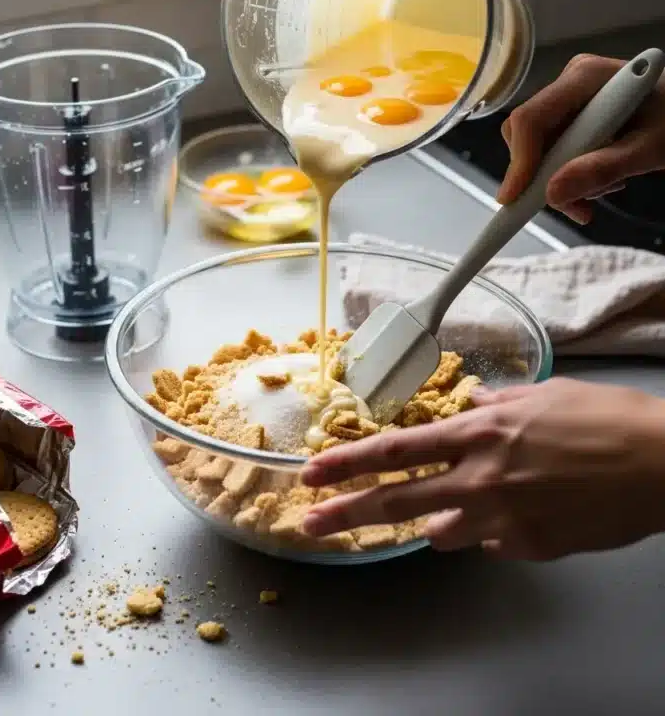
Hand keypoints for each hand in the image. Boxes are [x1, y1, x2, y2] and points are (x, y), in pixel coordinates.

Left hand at [302, 378, 664, 559]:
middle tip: (312, 523)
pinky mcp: (530, 547)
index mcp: (482, 431)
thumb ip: (500, 401)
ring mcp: (505, 519)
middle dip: (348, 512)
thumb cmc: (608, 420)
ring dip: (438, 517)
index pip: (398, 449)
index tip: (315, 472)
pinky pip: (490, 543)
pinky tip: (522, 511)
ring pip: (441, 530)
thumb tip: (475, 400)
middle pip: (398, 500)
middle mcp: (482, 477)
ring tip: (465, 500)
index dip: (350, 462)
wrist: (662, 464)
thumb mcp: (546, 395)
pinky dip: (491, 530)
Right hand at [498, 53, 664, 223]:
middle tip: (578, 209)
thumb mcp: (651, 148)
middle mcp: (569, 84)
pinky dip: (571, 175)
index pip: (531, 118)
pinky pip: (554, 151)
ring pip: (539, 149)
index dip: (519, 161)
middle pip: (528, 135)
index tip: (515, 199)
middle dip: (545, 177)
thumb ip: (604, 168)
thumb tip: (552, 194)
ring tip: (604, 191)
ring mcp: (569, 99)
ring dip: (562, 181)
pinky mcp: (573, 115)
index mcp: (585, 78)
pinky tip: (603, 178)